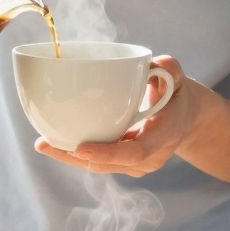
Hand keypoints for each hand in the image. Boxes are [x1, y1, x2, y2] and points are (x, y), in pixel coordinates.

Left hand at [34, 57, 195, 177]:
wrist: (186, 120)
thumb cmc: (178, 96)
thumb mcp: (178, 80)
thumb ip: (170, 69)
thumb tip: (155, 64)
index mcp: (162, 138)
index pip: (135, 153)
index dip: (107, 154)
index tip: (80, 148)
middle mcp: (149, 158)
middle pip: (108, 165)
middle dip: (74, 157)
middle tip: (45, 143)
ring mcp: (135, 165)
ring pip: (98, 166)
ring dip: (69, 157)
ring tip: (43, 144)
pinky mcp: (123, 163)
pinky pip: (98, 161)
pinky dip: (76, 154)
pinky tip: (53, 142)